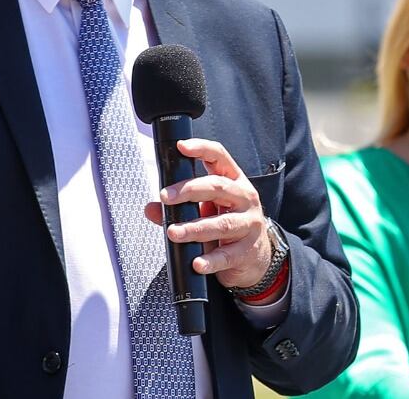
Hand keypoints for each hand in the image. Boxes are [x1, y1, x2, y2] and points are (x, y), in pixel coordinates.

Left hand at [143, 138, 271, 289]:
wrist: (257, 258)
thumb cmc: (229, 226)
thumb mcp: (206, 211)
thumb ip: (179, 208)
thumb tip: (151, 209)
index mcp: (234, 181)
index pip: (220, 157)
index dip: (201, 149)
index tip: (182, 147)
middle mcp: (245, 198)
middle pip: (218, 187)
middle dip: (189, 190)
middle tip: (166, 197)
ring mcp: (249, 224)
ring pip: (222, 223)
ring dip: (194, 228)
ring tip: (174, 232)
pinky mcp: (248, 251)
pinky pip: (227, 255)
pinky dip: (211, 259)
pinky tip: (197, 263)